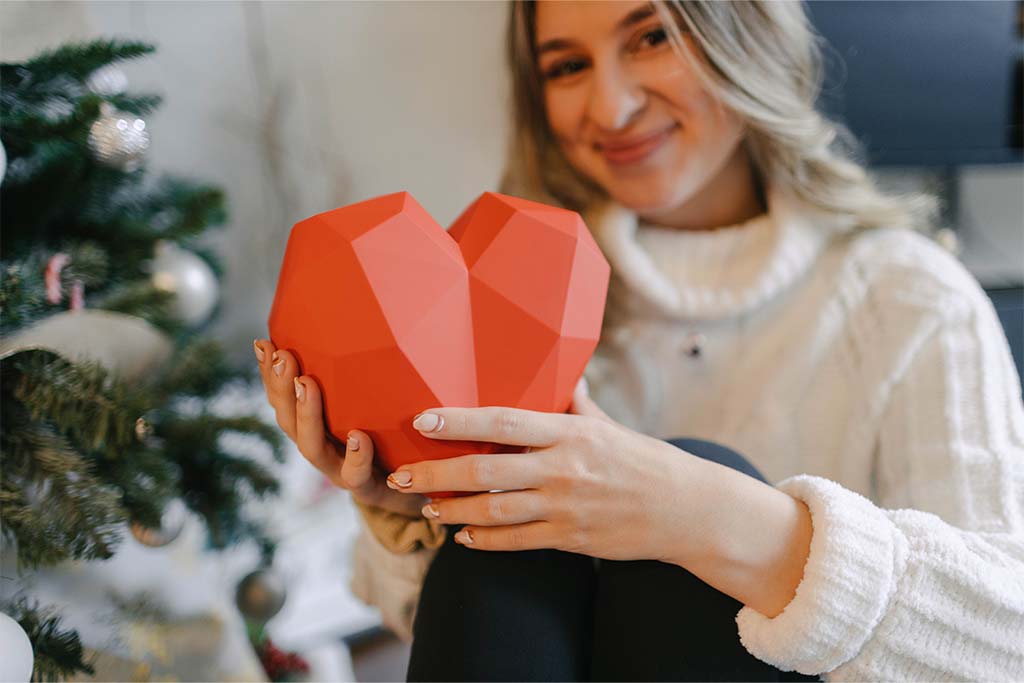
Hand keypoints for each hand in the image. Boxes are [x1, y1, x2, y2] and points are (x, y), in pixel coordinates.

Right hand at [253, 338, 428, 518]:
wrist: (422, 490)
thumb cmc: (396, 440)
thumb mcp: (376, 404)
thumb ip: (363, 375)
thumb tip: (358, 324)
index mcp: (317, 427)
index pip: (283, 399)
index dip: (269, 374)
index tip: (263, 342)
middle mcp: (322, 449)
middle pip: (288, 421)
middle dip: (281, 388)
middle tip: (282, 356)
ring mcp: (342, 472)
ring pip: (312, 448)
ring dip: (307, 414)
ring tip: (307, 384)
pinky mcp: (371, 489)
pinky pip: (358, 476)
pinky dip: (356, 456)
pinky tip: (358, 436)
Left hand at [386, 379, 715, 563]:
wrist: (686, 509)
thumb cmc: (644, 460)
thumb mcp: (608, 425)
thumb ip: (576, 403)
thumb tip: (562, 374)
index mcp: (570, 432)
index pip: (503, 421)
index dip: (459, 420)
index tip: (422, 419)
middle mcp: (563, 468)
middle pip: (486, 471)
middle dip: (437, 473)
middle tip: (402, 475)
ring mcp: (565, 507)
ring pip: (494, 512)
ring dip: (453, 510)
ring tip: (426, 507)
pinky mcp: (571, 539)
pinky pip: (516, 542)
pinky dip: (485, 541)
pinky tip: (463, 535)